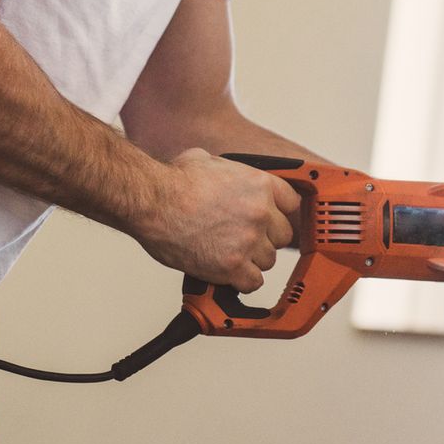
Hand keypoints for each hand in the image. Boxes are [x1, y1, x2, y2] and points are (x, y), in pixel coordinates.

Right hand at [134, 149, 301, 292]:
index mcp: (259, 184)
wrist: (151, 201)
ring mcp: (248, 241)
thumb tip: (228, 177)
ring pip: (268, 261)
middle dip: (264, 238)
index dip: (279, 212)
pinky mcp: (232, 267)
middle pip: (282, 236)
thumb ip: (231, 173)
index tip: (272, 219)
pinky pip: (253, 282)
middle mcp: (260, 213)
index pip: (292, 202)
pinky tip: (228, 272)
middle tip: (243, 238)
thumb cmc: (172, 181)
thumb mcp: (209, 161)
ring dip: (251, 260)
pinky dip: (241, 281)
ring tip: (229, 254)